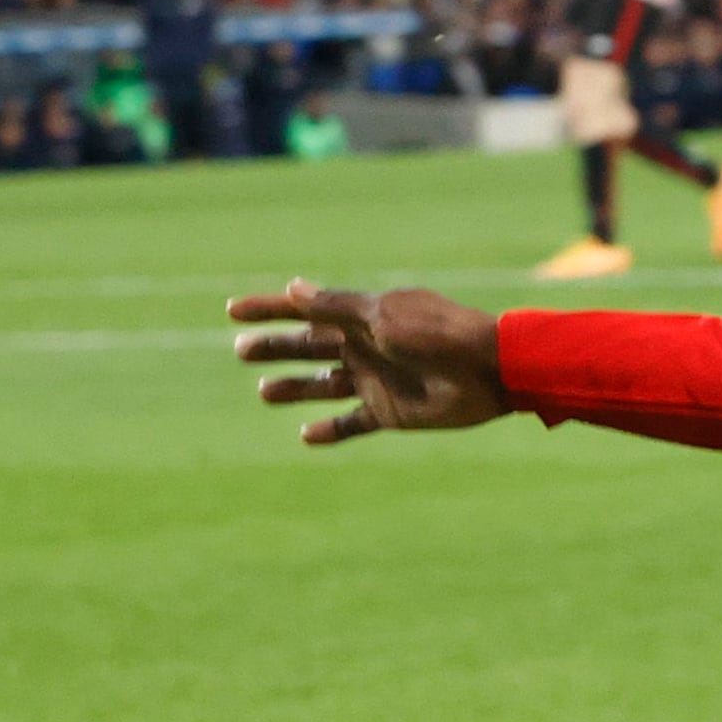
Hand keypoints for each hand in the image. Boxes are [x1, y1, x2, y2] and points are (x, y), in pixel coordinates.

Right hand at [227, 279, 513, 446]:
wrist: (488, 371)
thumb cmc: (437, 333)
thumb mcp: (381, 316)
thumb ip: (336, 307)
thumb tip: (292, 287)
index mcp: (362, 316)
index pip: (305, 310)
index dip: (269, 309)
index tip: (233, 311)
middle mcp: (365, 346)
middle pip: (309, 347)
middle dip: (276, 348)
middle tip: (241, 351)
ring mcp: (376, 379)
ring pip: (324, 385)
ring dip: (294, 388)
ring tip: (265, 393)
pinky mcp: (389, 412)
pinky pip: (352, 423)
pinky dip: (330, 430)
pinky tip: (305, 435)